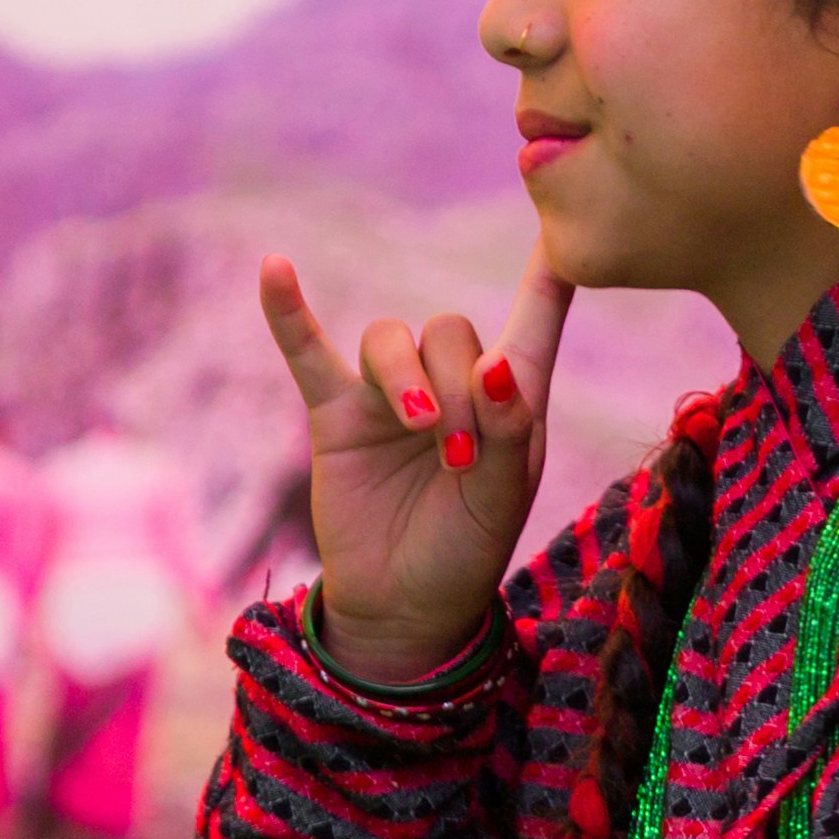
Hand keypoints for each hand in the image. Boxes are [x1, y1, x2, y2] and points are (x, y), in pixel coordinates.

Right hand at [261, 239, 573, 682]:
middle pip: (450, 329)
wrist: (403, 607)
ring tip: (423, 432)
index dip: (547, 279)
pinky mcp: (336, 413)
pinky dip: (290, 313)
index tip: (564, 231)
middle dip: (459, 385)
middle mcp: (450, 386)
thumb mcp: (501, 502)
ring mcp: (388, 396)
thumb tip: (500, 364)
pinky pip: (307, 351)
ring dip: (407, 378)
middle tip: (461, 453)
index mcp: (509, 402)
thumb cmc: (464, 553)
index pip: (532, 325)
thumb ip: (508, 432)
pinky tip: (274, 269)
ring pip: (391, 337)